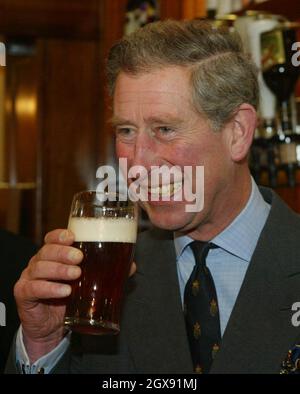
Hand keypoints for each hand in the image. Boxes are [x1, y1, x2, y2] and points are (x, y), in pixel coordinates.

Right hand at [14, 229, 136, 362]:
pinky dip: (49, 289)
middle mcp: (39, 263)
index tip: (72, 236)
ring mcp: (29, 278)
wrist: (52, 327)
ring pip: (39, 268)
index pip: (52, 238)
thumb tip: (132, 266)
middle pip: (46, 251)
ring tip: (76, 275)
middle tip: (79, 258)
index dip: (60, 235)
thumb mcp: (88, 283)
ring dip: (59, 270)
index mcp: (53, 255)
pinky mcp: (24, 295)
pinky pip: (33, 288)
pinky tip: (64, 291)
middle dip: (63, 252)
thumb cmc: (70, 298)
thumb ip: (107, 272)